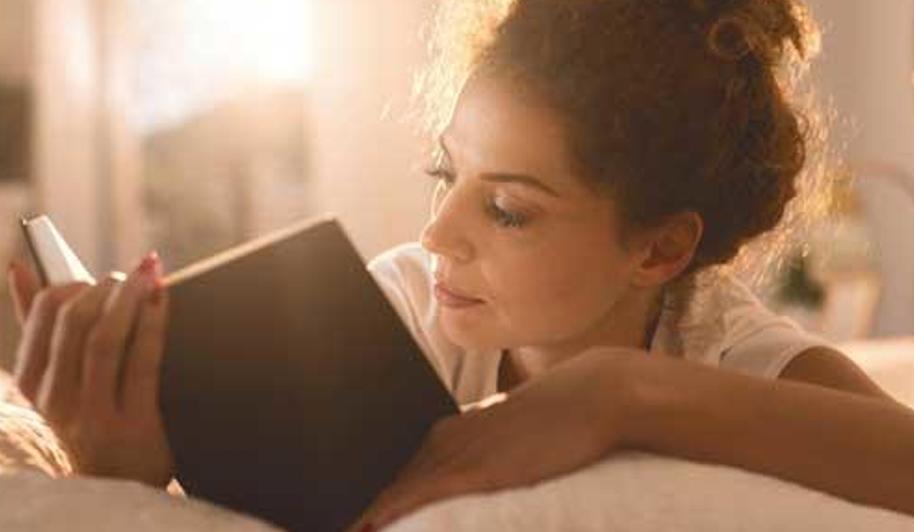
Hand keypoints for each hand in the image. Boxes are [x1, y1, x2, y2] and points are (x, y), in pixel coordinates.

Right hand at [7, 253, 173, 487]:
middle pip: (74, 321)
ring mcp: (91, 416)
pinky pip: (142, 361)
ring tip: (149, 277)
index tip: (97, 277)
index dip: (74, 284)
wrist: (124, 481)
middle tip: (130, 276)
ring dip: (130, 297)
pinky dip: (153, 321)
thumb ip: (37, 326)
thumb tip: (18, 267)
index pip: (42, 314)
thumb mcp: (58, 378)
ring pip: (105, 338)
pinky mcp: (131, 426)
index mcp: (31, 383)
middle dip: (106, 288)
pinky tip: (162, 300)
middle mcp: (55, 401)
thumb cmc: (92, 414)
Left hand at [349, 347, 640, 530]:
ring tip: (339, 527)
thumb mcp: (507, 437)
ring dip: (363, 516)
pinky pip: (416, 498)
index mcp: (446, 432)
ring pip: (391, 493)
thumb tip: (465, 481)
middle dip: (354, 508)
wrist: (590, 395)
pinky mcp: (475, 471)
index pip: (392, 472)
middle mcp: (442, 440)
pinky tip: (365, 526)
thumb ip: (479, 458)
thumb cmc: (558, 420)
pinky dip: (386, 515)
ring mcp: (457, 454)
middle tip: (322, 522)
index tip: (339, 515)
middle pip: (382, 482)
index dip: (365, 497)